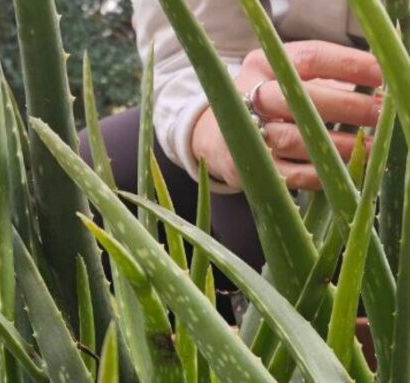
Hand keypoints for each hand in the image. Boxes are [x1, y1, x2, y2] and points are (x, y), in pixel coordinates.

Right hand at [192, 40, 381, 189]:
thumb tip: (374, 93)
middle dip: (345, 106)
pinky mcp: (245, 167)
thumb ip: (322, 79)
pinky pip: (287, 174)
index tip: (379, 74)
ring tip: (366, 147)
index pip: (309, 58)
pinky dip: (318, 174)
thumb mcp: (283, 76)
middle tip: (377, 113)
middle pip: (296, 97)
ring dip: (335, 145)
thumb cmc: (263, 102)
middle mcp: (248, 94)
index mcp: (263, 65)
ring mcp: (244, 133)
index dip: (348, 65)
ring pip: (291, 139)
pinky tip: (341, 171)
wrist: (213, 134)